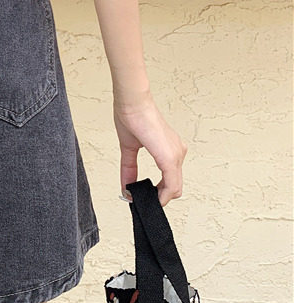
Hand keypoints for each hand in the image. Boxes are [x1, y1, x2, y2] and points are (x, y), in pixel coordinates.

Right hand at [113, 90, 187, 206]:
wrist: (132, 103)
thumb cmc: (131, 116)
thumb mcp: (128, 148)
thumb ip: (129, 168)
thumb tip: (125, 186)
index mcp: (170, 149)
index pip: (169, 179)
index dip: (157, 192)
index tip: (140, 195)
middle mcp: (177, 152)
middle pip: (174, 187)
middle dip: (158, 197)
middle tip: (140, 199)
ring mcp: (176, 155)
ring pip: (174, 189)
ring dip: (159, 198)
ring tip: (142, 199)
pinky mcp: (170, 158)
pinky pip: (171, 185)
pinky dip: (161, 195)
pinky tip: (149, 197)